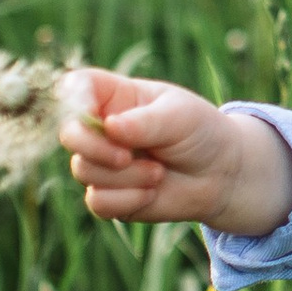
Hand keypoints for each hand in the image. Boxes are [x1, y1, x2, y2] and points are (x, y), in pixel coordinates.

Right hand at [60, 67, 291, 238]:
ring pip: (84, 171)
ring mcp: (102, 162)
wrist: (221, 175)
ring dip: (125, 177)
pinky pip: (97, 202)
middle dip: (94, 149)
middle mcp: (101, 129)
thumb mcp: (180, 117)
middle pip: (70, 134)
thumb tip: (110, 127)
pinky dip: (127, 200)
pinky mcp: (109, 195)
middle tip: (126, 156)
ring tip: (159, 172)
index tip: (94, 116)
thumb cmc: (200, 133)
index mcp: (115, 97)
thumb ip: (146, 122)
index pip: (74, 88)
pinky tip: (151, 192)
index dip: (73, 101)